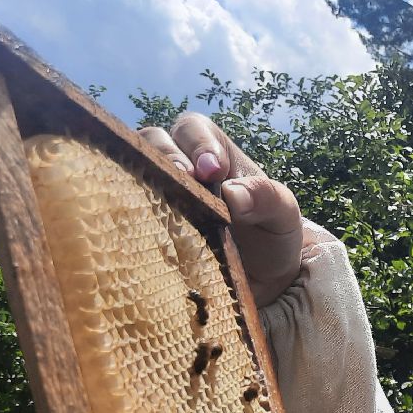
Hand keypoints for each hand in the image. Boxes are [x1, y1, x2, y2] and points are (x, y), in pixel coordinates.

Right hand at [140, 112, 308, 306]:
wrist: (263, 284)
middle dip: (167, 155)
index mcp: (213, 151)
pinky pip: (129, 210)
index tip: (213, 170)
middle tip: (185, 178)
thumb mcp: (283, 217)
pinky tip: (145, 227)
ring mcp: (159, 193)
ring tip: (163, 201)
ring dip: (145, 178)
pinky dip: (132, 213)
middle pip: (154, 140)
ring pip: (134, 168)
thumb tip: (232, 193)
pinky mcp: (146, 224)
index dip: (198, 144)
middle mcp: (179, 165)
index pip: (194, 128)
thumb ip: (267, 198)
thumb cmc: (271, 239)